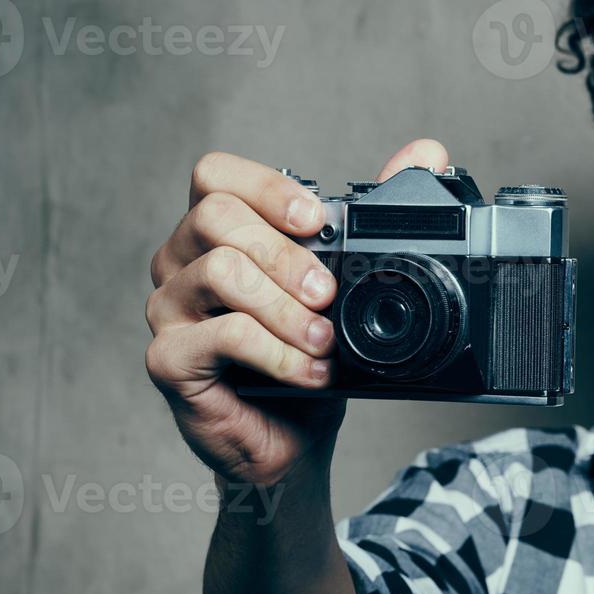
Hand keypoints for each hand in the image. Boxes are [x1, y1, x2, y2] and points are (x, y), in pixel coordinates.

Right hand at [145, 139, 450, 486]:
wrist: (292, 442)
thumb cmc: (308, 358)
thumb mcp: (347, 283)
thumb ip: (372, 214)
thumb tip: (425, 151)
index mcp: (216, 233)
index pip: (215, 175)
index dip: (266, 187)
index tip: (318, 220)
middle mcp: (181, 261)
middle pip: (215, 216)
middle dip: (287, 254)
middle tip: (328, 294)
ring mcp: (168, 309)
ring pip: (220, 271)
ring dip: (287, 308)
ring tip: (325, 340)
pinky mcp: (168, 359)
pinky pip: (223, 335)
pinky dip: (279, 352)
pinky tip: (309, 371)